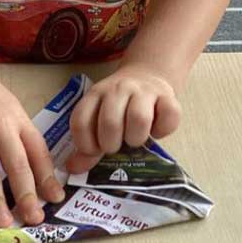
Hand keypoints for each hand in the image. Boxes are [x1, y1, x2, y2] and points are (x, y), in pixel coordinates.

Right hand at [0, 63, 64, 227]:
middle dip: (26, 194)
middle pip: (16, 163)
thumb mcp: (12, 112)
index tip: (55, 199)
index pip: (38, 151)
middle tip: (32, 218)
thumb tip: (38, 177)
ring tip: (2, 221)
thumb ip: (22, 141)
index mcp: (18, 120)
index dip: (47, 177)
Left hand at [66, 63, 181, 173]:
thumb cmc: (120, 105)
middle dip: (112, 144)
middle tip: (117, 145)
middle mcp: (118, 89)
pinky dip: (163, 131)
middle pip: (110, 122)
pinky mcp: (168, 96)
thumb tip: (73, 168)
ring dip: (136, 138)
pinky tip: (156, 130)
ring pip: (139, 119)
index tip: (95, 150)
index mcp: (96, 94)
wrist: (147, 74)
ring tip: (135, 139)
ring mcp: (144, 90)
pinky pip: (168, 117)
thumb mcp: (99, 117)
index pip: (81, 121)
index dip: (85, 145)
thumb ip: (88, 145)